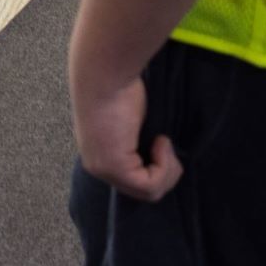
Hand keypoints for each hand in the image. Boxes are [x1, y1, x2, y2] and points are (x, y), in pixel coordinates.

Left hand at [72, 63, 180, 200]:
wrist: (106, 72)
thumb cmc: (119, 87)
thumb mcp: (132, 120)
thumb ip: (139, 141)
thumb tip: (160, 150)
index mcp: (100, 156)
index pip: (135, 183)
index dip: (158, 169)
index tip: (162, 142)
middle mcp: (97, 167)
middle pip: (143, 192)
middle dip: (167, 172)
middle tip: (165, 143)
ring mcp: (104, 170)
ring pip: (150, 192)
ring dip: (168, 169)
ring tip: (162, 141)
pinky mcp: (114, 167)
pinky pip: (150, 185)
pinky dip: (164, 165)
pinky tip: (160, 140)